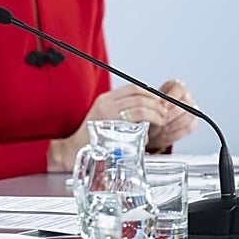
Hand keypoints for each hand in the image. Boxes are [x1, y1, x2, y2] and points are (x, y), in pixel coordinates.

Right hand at [46, 84, 178, 171]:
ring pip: (139, 107)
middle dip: (156, 104)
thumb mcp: (104, 116)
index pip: (133, 88)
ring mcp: (109, 116)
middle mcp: (107, 104)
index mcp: (106, 99)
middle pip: (139, 96)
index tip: (159, 102)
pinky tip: (147, 135)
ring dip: (155, 114)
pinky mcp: (112, 129)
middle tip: (163, 113)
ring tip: (160, 121)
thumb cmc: (91, 137)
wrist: (74, 149)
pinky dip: (145, 128)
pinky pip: (134, 124)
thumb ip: (121, 111)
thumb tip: (146, 110)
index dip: (150, 94)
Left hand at [147, 78, 197, 150]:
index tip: (162, 105)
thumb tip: (157, 104)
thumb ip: (154, 103)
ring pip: (188, 115)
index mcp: (174, 87)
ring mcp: (191, 110)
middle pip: (185, 103)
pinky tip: (165, 134)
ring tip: (160, 128)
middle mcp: (185, 97)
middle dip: (171, 114)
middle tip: (160, 121)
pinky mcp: (193, 123)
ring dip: (173, 124)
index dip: (172, 96)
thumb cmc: (149, 113)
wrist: (150, 130)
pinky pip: (189, 127)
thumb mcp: (148, 106)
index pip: (179, 87)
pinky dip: (175, 133)